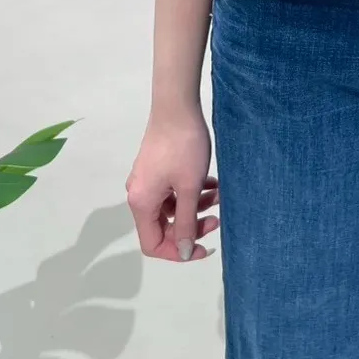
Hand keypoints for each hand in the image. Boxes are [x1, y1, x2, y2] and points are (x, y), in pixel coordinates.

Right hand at [126, 102, 219, 261]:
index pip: (153, 244)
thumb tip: (182, 252)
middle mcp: (139, 194)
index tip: (204, 246)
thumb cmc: (184, 148)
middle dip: (192, 226)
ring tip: (219, 195)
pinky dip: (191, 191)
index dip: (178, 251)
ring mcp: (147, 180)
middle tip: (217, 218)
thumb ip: (186, 223)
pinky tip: (212, 183)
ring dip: (196, 206)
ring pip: (172, 208)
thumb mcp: (189, 189)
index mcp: (141, 203)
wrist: (177, 106)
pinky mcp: (156, 168)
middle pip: (163, 227)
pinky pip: (172, 191)